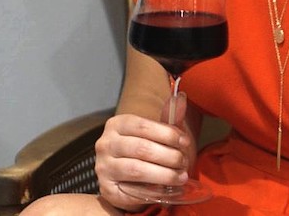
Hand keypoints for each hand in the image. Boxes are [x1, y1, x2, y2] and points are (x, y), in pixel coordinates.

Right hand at [95, 93, 194, 210]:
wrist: (127, 176)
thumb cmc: (145, 149)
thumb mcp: (158, 132)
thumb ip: (170, 117)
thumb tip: (182, 97)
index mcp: (117, 124)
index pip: (144, 126)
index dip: (167, 134)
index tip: (185, 142)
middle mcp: (106, 144)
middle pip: (141, 148)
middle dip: (168, 156)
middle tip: (184, 162)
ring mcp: (103, 167)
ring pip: (136, 170)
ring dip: (164, 174)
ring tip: (181, 177)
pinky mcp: (105, 190)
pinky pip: (130, 192)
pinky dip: (152, 191)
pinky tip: (166, 190)